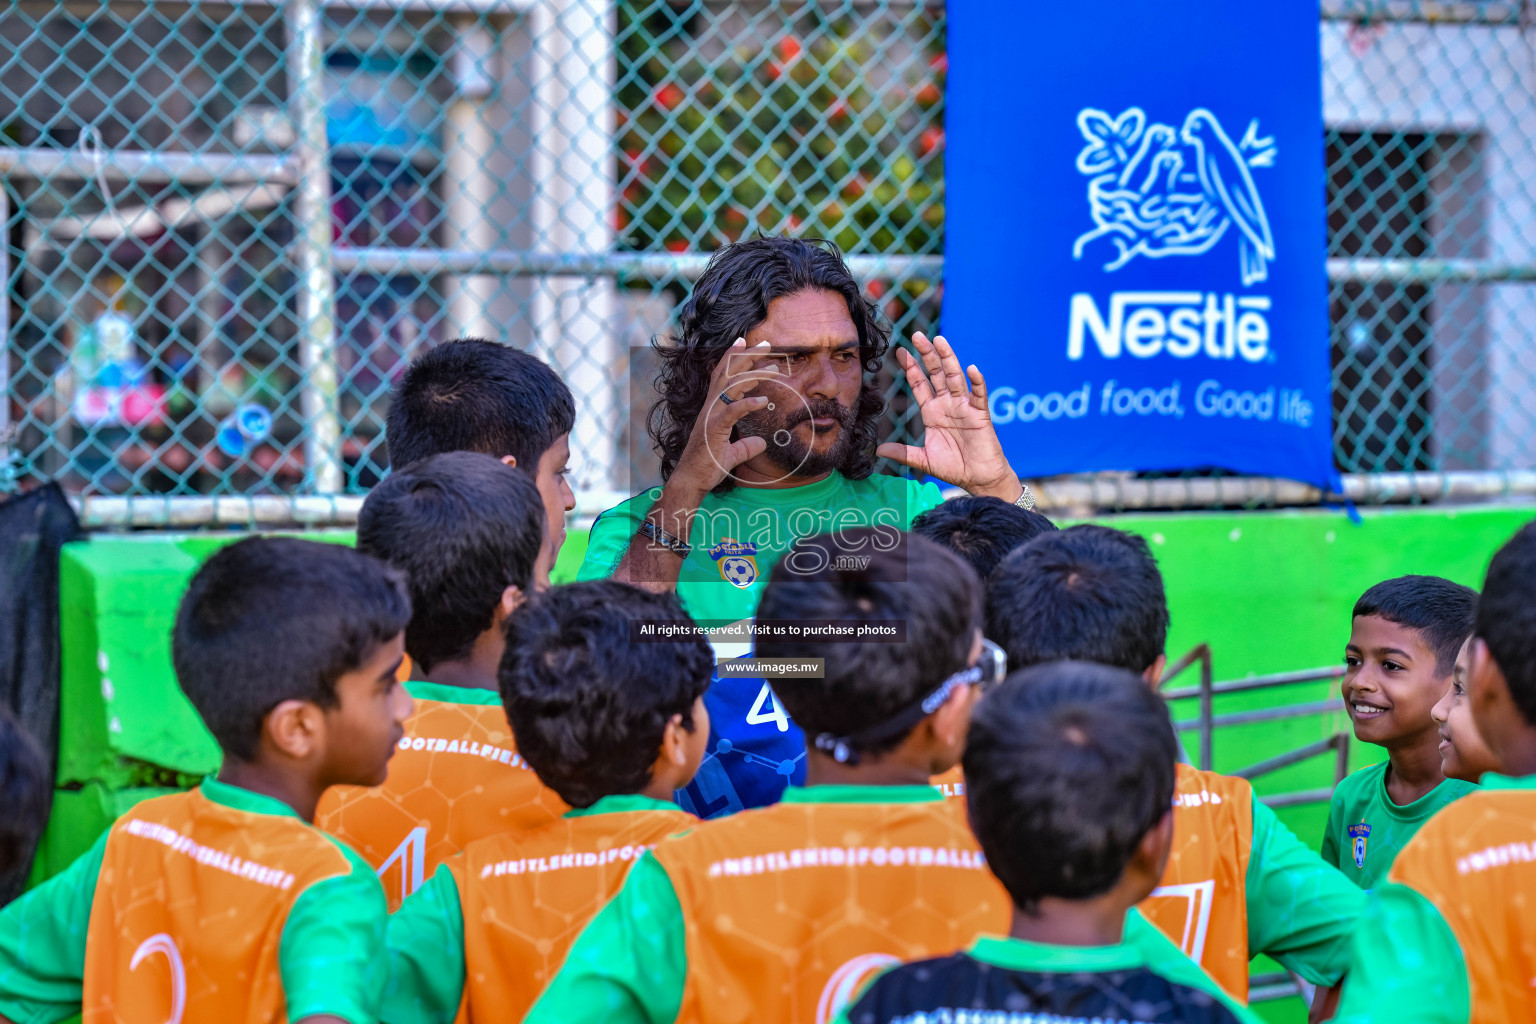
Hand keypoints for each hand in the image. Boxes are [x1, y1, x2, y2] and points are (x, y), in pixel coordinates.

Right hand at [669, 338, 781, 494]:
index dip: (732, 357)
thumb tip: (762, 443)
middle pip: (729, 373)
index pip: (722, 375)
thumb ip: (747, 446)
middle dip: (748, 356)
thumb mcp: (733, 454)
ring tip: (776, 369)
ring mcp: (711, 416)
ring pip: (733, 387)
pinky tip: (763, 401)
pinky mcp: (714, 429)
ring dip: (755, 375)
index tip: (744, 341)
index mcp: (713, 407)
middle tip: (767, 343)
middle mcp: (711, 407)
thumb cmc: (707, 466)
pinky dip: (748, 404)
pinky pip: (732, 412)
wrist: (692, 481)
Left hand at [876, 332, 1021, 499]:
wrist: (978, 479)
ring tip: (940, 341)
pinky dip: (977, 382)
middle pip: (936, 374)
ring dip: (949, 359)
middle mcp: (947, 405)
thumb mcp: (923, 459)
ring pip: (955, 378)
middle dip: (927, 355)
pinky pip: (979, 395)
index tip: (899, 351)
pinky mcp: (980, 415)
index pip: (920, 384)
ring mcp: (964, 407)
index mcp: (932, 412)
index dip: (910, 368)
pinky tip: (972, 369)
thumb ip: (903, 453)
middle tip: (916, 335)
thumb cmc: (953, 467)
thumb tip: (878, 450)